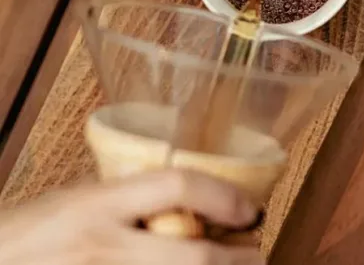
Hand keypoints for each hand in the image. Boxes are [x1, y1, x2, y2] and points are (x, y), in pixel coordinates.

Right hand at [0, 170, 262, 264]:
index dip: (222, 195)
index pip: (176, 187)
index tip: (249, 207)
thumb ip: (123, 198)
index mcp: (97, 205)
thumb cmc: (25, 234)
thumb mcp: (75, 200)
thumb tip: (177, 198)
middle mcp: (103, 248)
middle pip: (193, 256)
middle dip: (237, 258)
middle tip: (257, 252)